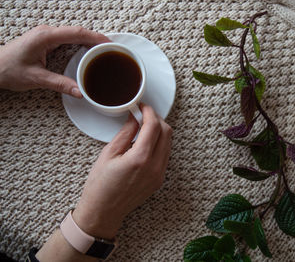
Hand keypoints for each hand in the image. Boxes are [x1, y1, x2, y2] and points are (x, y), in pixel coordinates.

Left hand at [0, 25, 109, 96]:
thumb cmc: (8, 70)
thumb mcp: (36, 79)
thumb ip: (60, 84)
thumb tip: (80, 91)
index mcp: (45, 37)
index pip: (76, 33)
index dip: (95, 37)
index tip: (109, 43)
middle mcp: (47, 33)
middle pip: (78, 31)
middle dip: (96, 39)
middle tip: (112, 49)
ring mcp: (47, 35)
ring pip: (74, 34)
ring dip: (90, 40)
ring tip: (104, 50)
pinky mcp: (46, 41)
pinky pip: (69, 38)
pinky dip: (81, 43)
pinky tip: (89, 50)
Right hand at [73, 104, 172, 238]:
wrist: (103, 211)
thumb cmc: (100, 185)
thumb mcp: (109, 153)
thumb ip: (125, 133)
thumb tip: (134, 118)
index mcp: (140, 158)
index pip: (154, 126)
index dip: (148, 112)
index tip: (141, 107)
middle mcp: (155, 166)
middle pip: (167, 132)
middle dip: (156, 119)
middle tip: (143, 115)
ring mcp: (159, 174)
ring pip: (168, 143)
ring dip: (159, 131)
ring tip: (143, 127)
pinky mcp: (159, 179)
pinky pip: (165, 155)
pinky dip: (159, 144)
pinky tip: (145, 142)